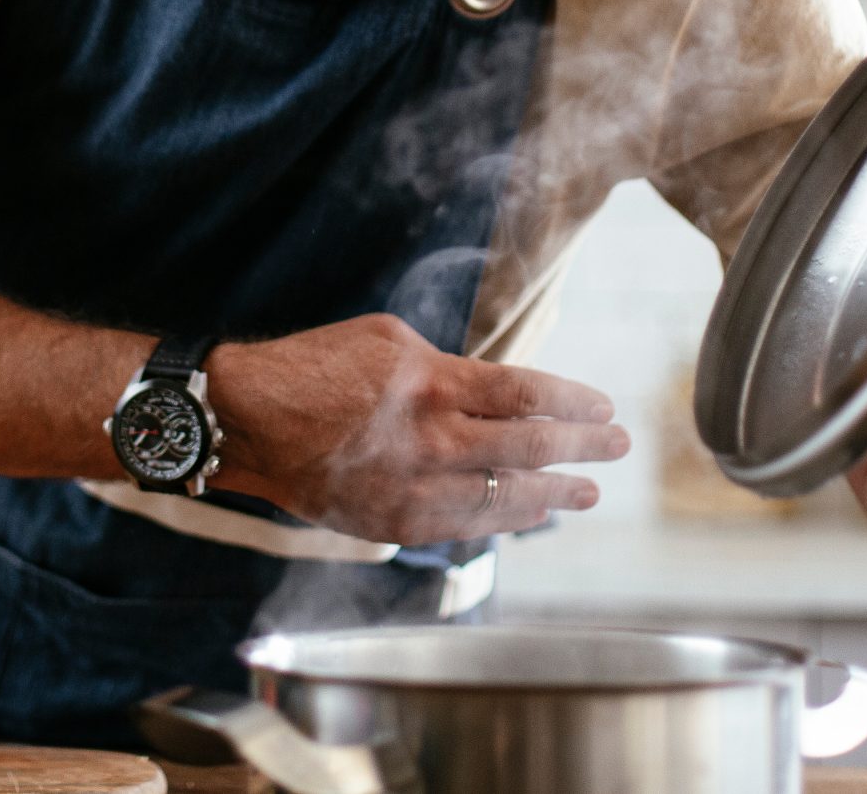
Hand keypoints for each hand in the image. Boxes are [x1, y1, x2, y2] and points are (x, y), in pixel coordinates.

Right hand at [205, 313, 629, 546]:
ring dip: (554, 495)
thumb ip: (449, 367)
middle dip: (584, 448)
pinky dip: (503, 520)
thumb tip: (498, 392)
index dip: (574, 403)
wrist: (249, 420)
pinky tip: (529, 514)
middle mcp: (431, 440)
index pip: (527, 395)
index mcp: (432, 383)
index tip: (603, 407)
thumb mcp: (389, 340)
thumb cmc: (316, 368)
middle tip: (617, 446)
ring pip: (505, 498)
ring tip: (586, 491)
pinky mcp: (393, 524)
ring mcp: (413, 489)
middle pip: (530, 449)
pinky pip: (465, 527)